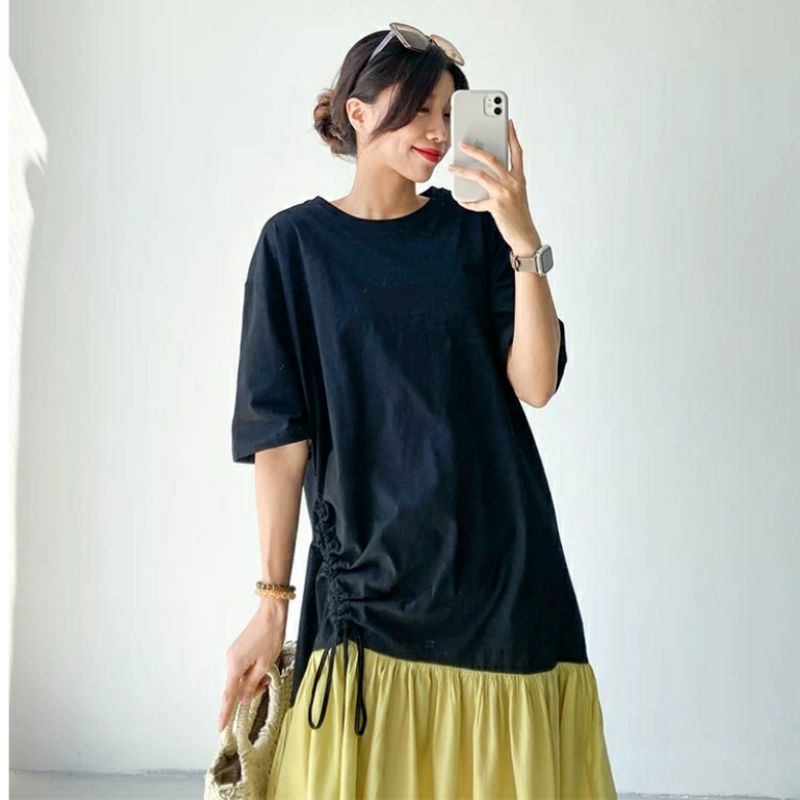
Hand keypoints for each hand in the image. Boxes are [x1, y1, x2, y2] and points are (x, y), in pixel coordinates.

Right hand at [218, 603, 286, 731]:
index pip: (229, 696)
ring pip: (241, 678)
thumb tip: (243, 699)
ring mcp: (233, 655)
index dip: (225, 713)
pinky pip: (243, 668)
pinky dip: (252, 672)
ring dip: (253, 680)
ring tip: (268, 671)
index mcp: (235, 666)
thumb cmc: (270, 636)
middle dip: (251, 690)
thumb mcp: (265, 664)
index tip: (220, 728)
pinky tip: (263, 666)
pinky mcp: (238, 651)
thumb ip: (253, 684)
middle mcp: (230, 661)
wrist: (271, 613)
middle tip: (267, 683)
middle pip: (236, 687)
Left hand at [448, 119, 539, 253]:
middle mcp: (513, 183)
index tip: (508, 122)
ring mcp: (505, 194)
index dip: (513, 136)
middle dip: (476, 149)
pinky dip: (467, 201)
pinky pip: (477, 201)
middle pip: (493, 159)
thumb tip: (483, 173)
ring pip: (481, 176)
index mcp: (519, 178)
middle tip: (463, 143)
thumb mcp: (515, 195)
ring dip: (463, 171)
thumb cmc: (518, 215)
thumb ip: (504, 182)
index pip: (517, 152)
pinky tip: (459, 199)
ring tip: (452, 167)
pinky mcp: (497, 206)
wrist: (525, 236)